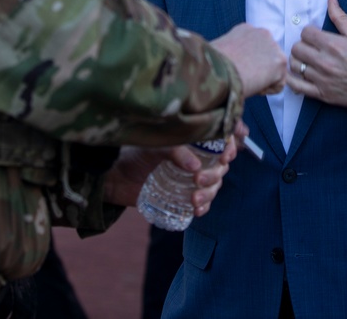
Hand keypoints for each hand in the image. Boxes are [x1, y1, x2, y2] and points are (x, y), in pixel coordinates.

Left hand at [103, 138, 238, 214]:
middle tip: (199, 179)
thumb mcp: (154, 146)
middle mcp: (196, 154)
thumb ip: (174, 151)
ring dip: (210, 192)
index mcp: (192, 137)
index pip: (222, 136)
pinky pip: (204, 200)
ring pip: (215, 183)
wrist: (116, 177)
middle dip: (216, 173)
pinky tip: (198, 209)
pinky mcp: (185, 193)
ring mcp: (192, 175)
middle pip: (221, 163)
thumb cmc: (134, 154)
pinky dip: (205, 205)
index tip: (227, 155)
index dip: (231, 143)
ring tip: (194, 200)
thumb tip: (195, 167)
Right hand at [211, 23, 286, 96]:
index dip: (247, 62)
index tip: (238, 70)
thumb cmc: (212, 64)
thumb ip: (234, 52)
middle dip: (259, 69)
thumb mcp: (221, 49)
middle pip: (268, 57)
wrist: (217, 68)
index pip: (255, 47)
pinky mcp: (279, 62)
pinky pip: (278, 84)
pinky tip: (252, 86)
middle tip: (245, 78)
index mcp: (246, 29)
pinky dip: (267, 90)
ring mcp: (273, 46)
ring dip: (263, 80)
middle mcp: (262, 33)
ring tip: (246, 81)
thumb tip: (235, 64)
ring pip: (274, 70)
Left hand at [286, 0, 346, 108]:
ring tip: (306, 61)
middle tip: (310, 48)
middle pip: (296, 48)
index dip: (309, 33)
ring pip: (294, 66)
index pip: (305, 33)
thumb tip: (331, 0)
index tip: (315, 37)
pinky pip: (296, 86)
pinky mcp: (322, 94)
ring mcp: (322, 79)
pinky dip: (292, 80)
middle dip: (302, 45)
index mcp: (334, 45)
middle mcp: (325, 61)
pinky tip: (298, 76)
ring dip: (298, 61)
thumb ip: (341, 18)